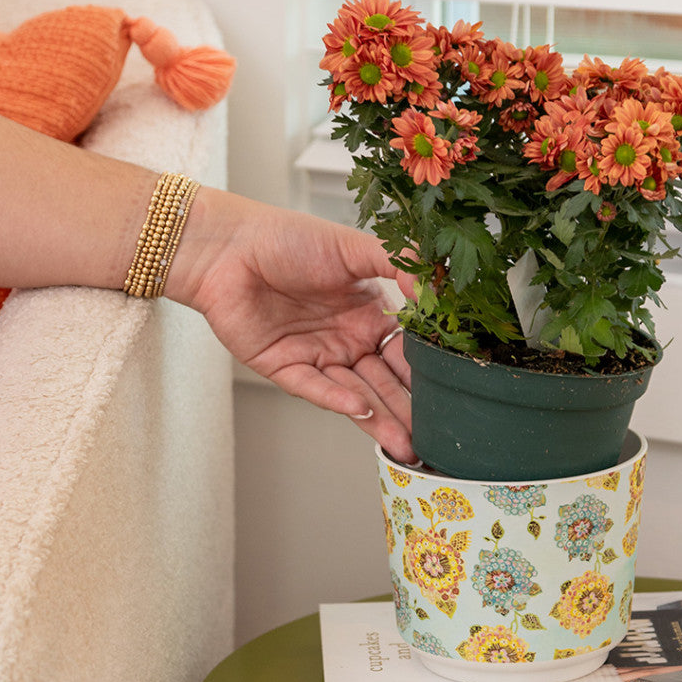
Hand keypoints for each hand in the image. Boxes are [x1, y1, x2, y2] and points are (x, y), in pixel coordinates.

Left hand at [170, 190, 416, 463]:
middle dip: (409, 409)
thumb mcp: (354, 246)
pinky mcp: (284, 368)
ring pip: (356, 394)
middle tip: (436, 435)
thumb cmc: (287, 238)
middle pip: (385, 382)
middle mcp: (347, 339)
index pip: (405, 351)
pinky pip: (315, 388)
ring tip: (407, 443)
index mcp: (368, 313)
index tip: (454, 389)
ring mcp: (317, 356)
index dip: (426, 371)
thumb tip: (436, 287)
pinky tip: (361, 410)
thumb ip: (400, 263)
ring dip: (381, 418)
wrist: (227, 245)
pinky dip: (338, 399)